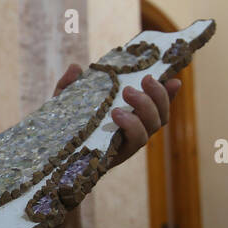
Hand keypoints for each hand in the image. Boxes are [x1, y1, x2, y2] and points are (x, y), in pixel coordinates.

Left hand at [52, 64, 180, 166]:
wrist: (52, 160)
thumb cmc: (63, 130)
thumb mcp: (65, 105)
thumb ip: (70, 86)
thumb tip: (76, 68)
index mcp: (129, 116)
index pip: (156, 106)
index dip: (168, 94)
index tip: (175, 79)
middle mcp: (133, 131)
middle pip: (160, 116)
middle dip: (157, 96)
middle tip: (142, 81)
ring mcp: (127, 144)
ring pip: (151, 128)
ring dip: (144, 108)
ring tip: (126, 94)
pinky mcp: (119, 155)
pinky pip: (134, 142)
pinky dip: (131, 125)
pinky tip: (118, 114)